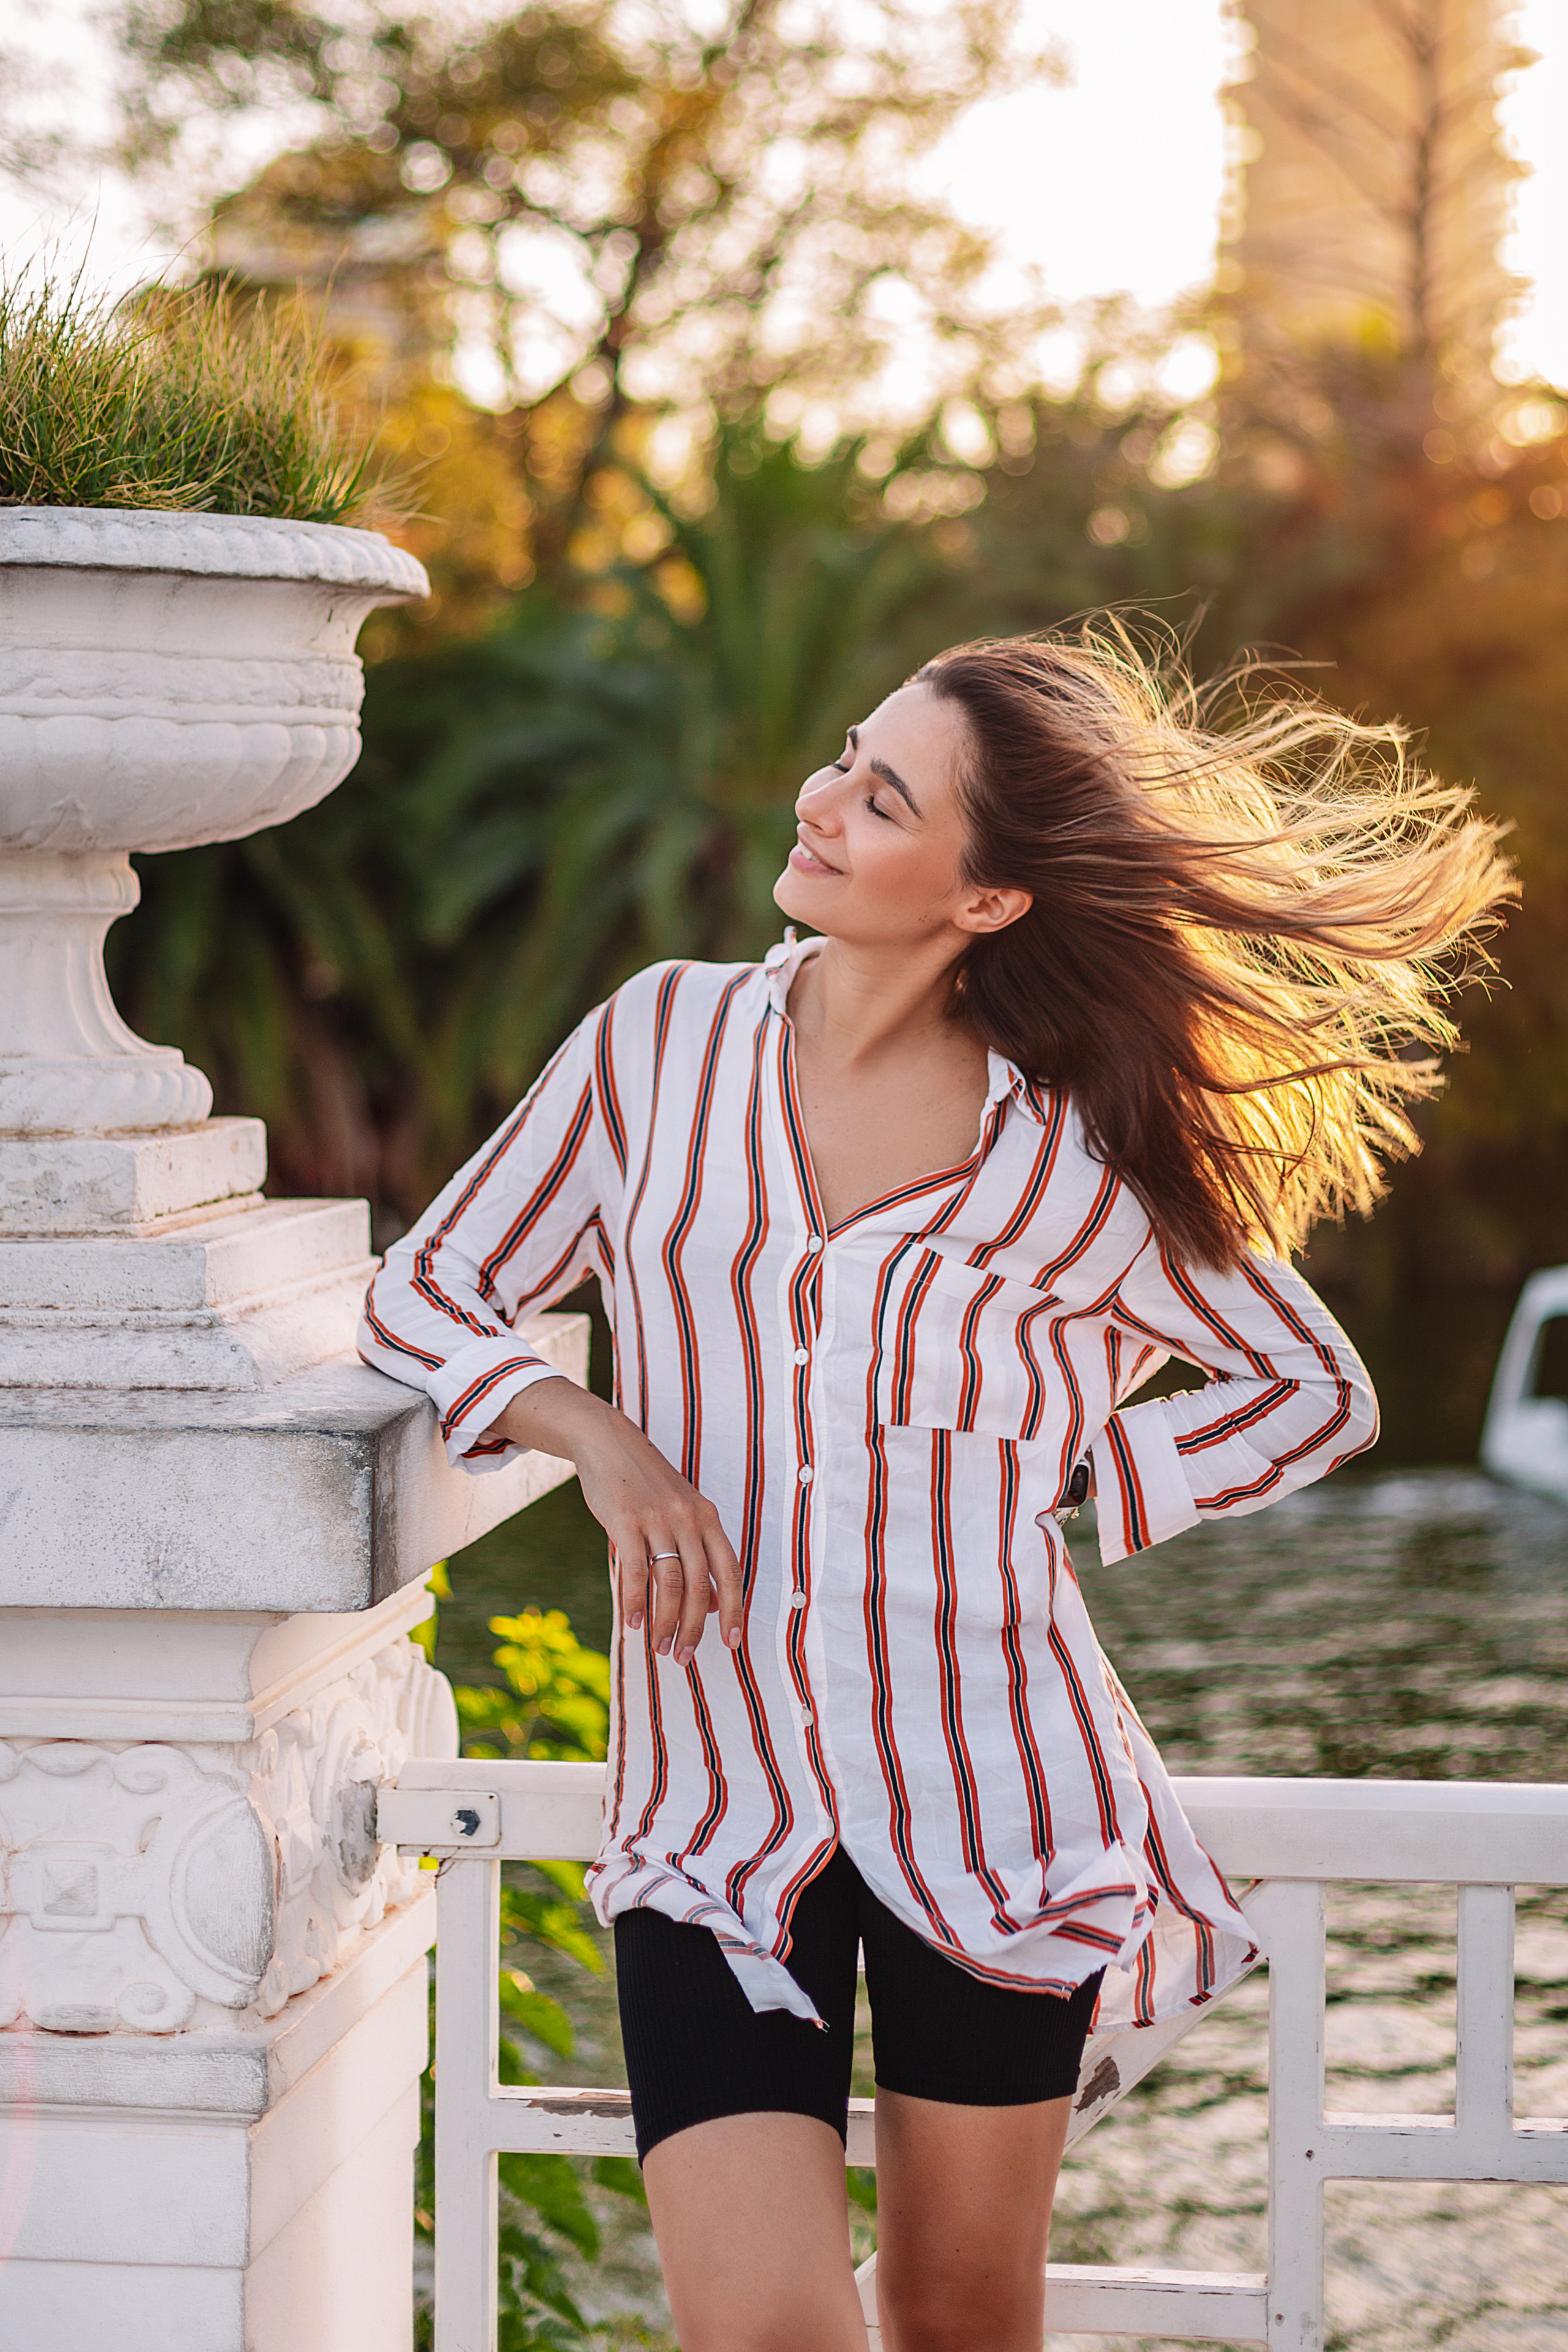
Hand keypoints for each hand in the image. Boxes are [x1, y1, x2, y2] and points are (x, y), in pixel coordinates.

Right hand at [488, 1379, 743, 1666]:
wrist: (609, 1441)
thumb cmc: (646, 1485)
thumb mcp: (681, 1512)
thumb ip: (698, 1553)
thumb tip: (713, 1603)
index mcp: (707, 1517)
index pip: (730, 1571)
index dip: (734, 1609)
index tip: (732, 1643)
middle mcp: (689, 1518)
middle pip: (701, 1584)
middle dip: (695, 1627)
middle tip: (684, 1657)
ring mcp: (658, 1519)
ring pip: (671, 1582)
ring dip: (666, 1621)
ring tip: (660, 1648)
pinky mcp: (627, 1520)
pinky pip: (637, 1569)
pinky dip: (636, 1600)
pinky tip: (633, 1622)